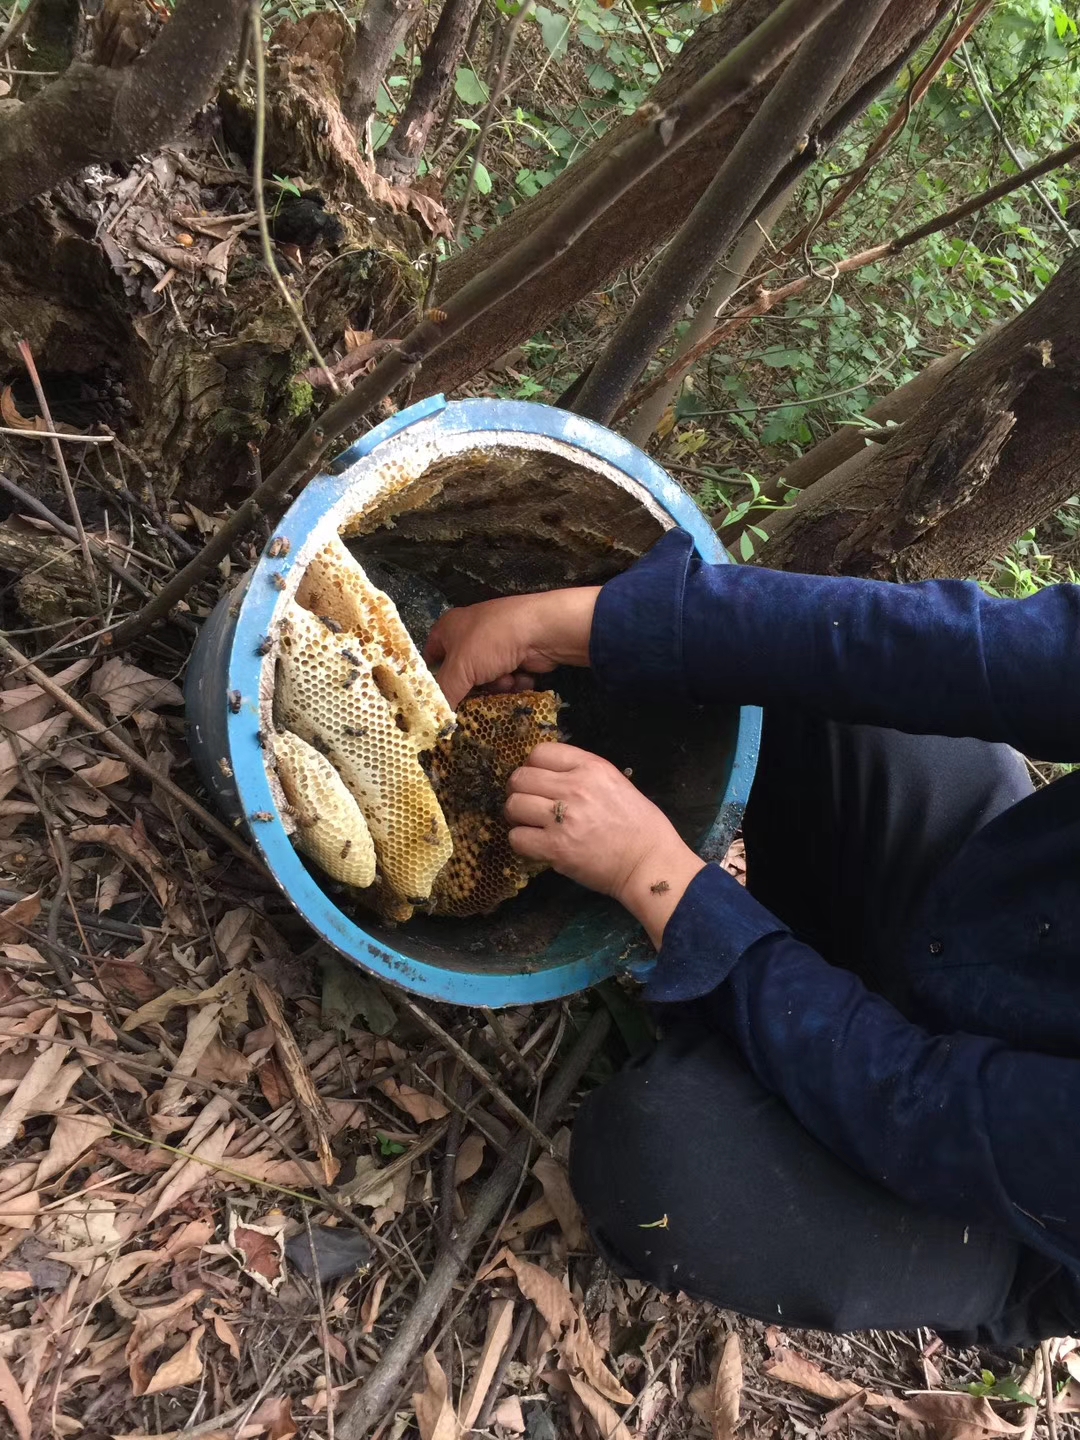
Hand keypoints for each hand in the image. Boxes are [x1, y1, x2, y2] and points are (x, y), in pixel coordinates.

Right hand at [425, 587, 599, 710]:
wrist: (542, 632)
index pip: (431, 655)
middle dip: (471, 688)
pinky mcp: (516, 657)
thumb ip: (444, 694)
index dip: (433, 677)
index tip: (437, 699)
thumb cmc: (491, 643)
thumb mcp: (459, 670)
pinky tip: (519, 678)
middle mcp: (470, 635)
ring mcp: (495, 647)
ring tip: (504, 681)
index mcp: (449, 628)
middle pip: (461, 675)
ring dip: (495, 686)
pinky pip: (506, 679)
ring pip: (485, 681)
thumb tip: (436, 716)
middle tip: (475, 698)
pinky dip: (512, 682)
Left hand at [505, 743, 704, 946]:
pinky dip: (521, 842)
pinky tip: (535, 844)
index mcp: (590, 767)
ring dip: (517, 816)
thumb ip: (582, 774)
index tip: (538, 781)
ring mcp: (562, 818)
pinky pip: (517, 838)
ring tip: (529, 824)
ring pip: (514, 806)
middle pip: (520, 778)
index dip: (533, 767)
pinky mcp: (556, 848)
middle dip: (519, 790)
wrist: (649, 862)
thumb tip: (549, 776)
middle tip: (528, 804)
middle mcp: (573, 787)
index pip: (540, 752)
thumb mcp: (616, 782)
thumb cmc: (639, 824)